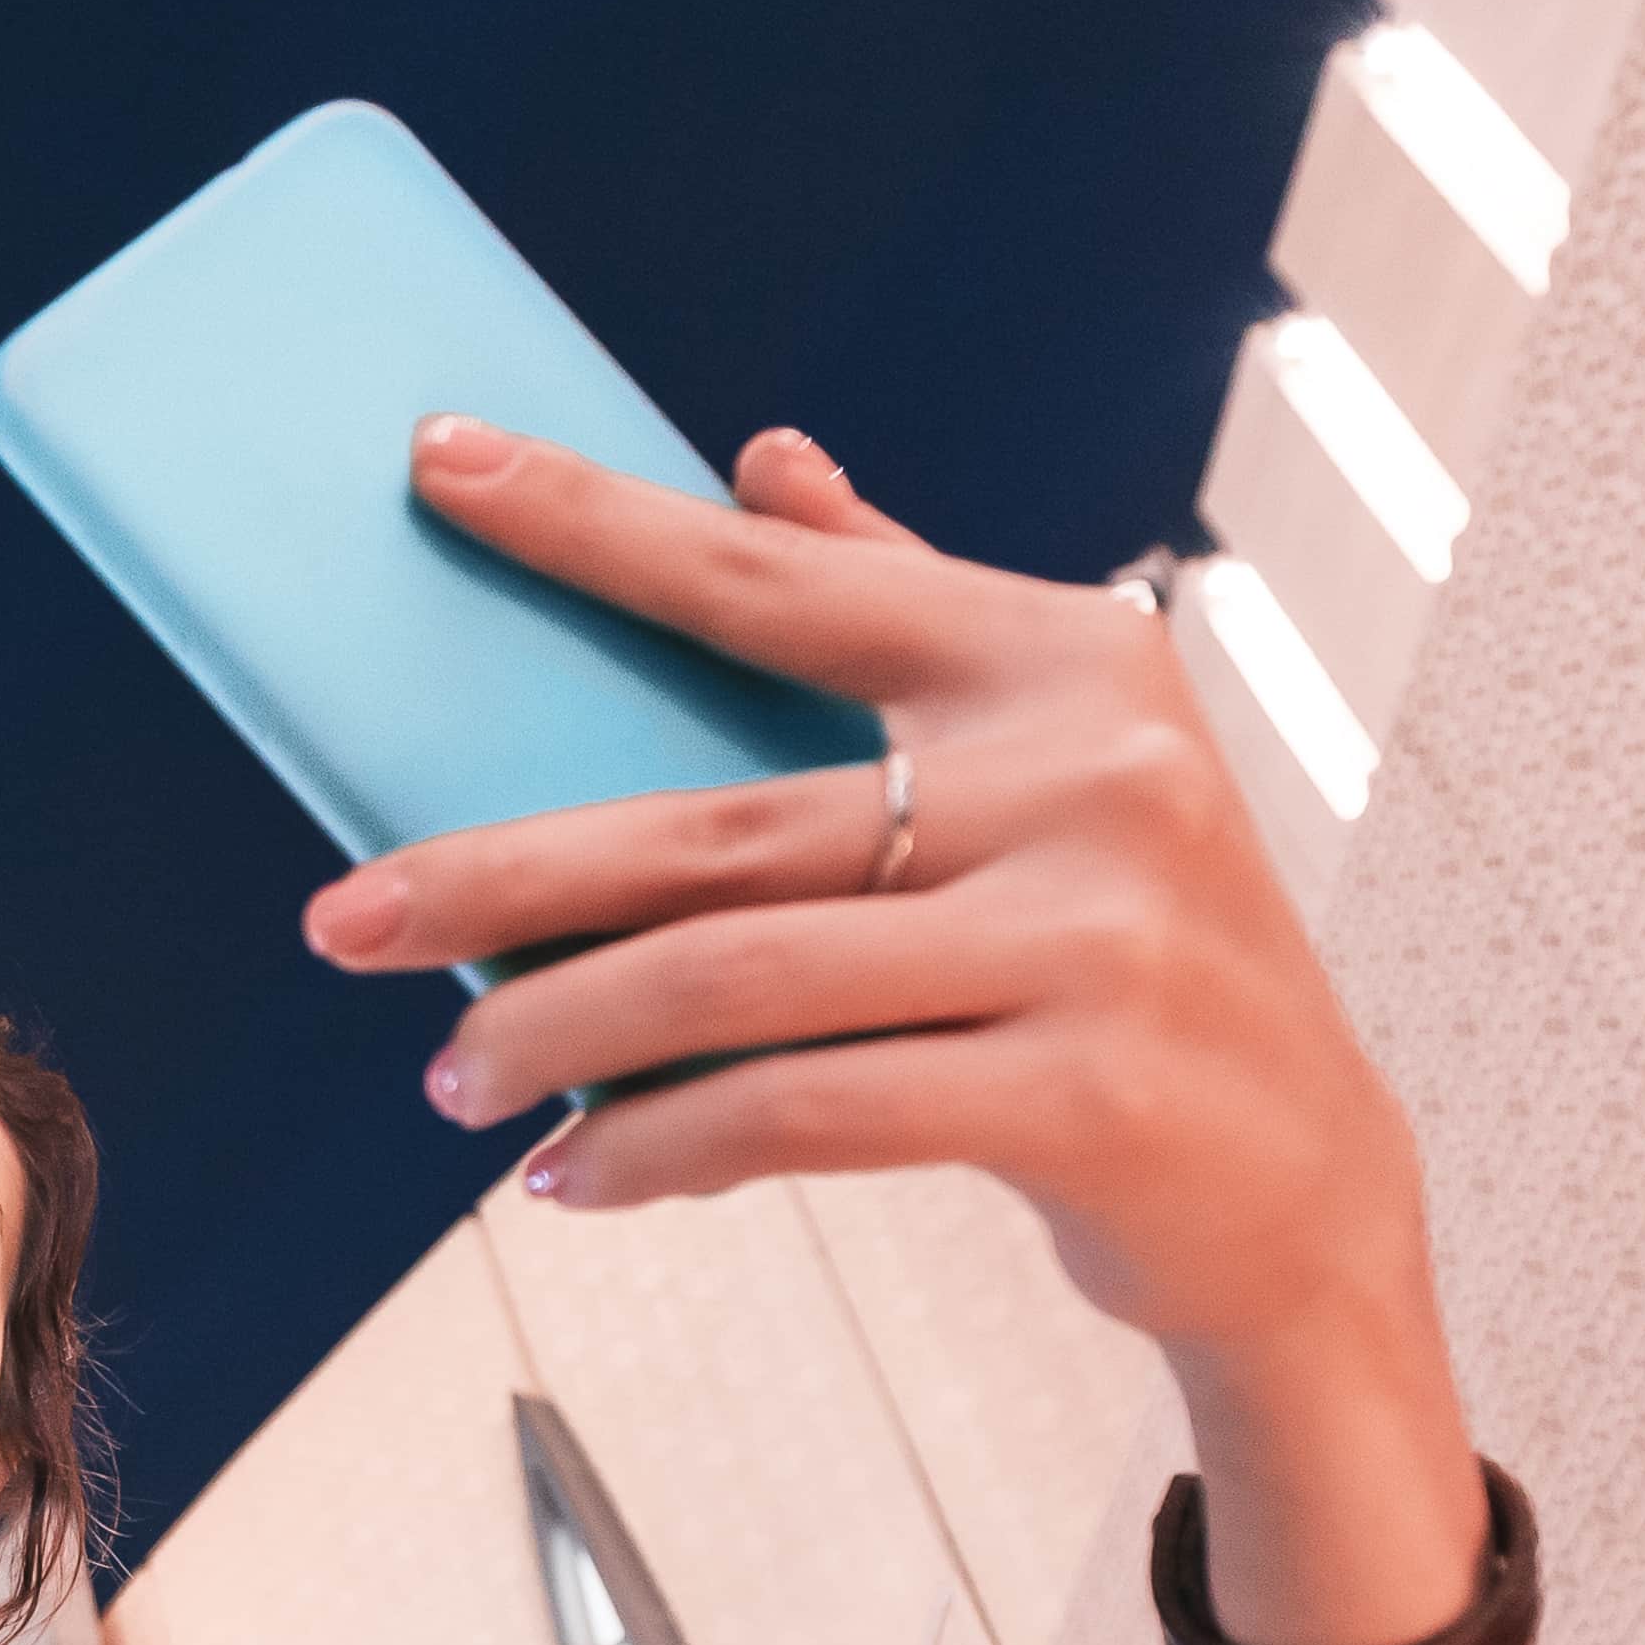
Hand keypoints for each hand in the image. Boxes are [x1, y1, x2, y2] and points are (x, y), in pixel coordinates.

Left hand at [302, 417, 1422, 1360]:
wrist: (1304, 1182)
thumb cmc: (1128, 949)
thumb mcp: (1059, 761)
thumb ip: (910, 609)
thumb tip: (761, 462)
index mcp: (1061, 663)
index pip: (776, 584)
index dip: (597, 527)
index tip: (437, 468)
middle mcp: (1091, 782)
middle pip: (714, 825)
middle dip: (499, 879)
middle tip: (341, 924)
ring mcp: (1096, 940)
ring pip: (738, 982)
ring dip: (557, 1039)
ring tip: (452, 1079)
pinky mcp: (1085, 1097)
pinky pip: (801, 1115)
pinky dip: (660, 1149)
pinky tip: (574, 1172)